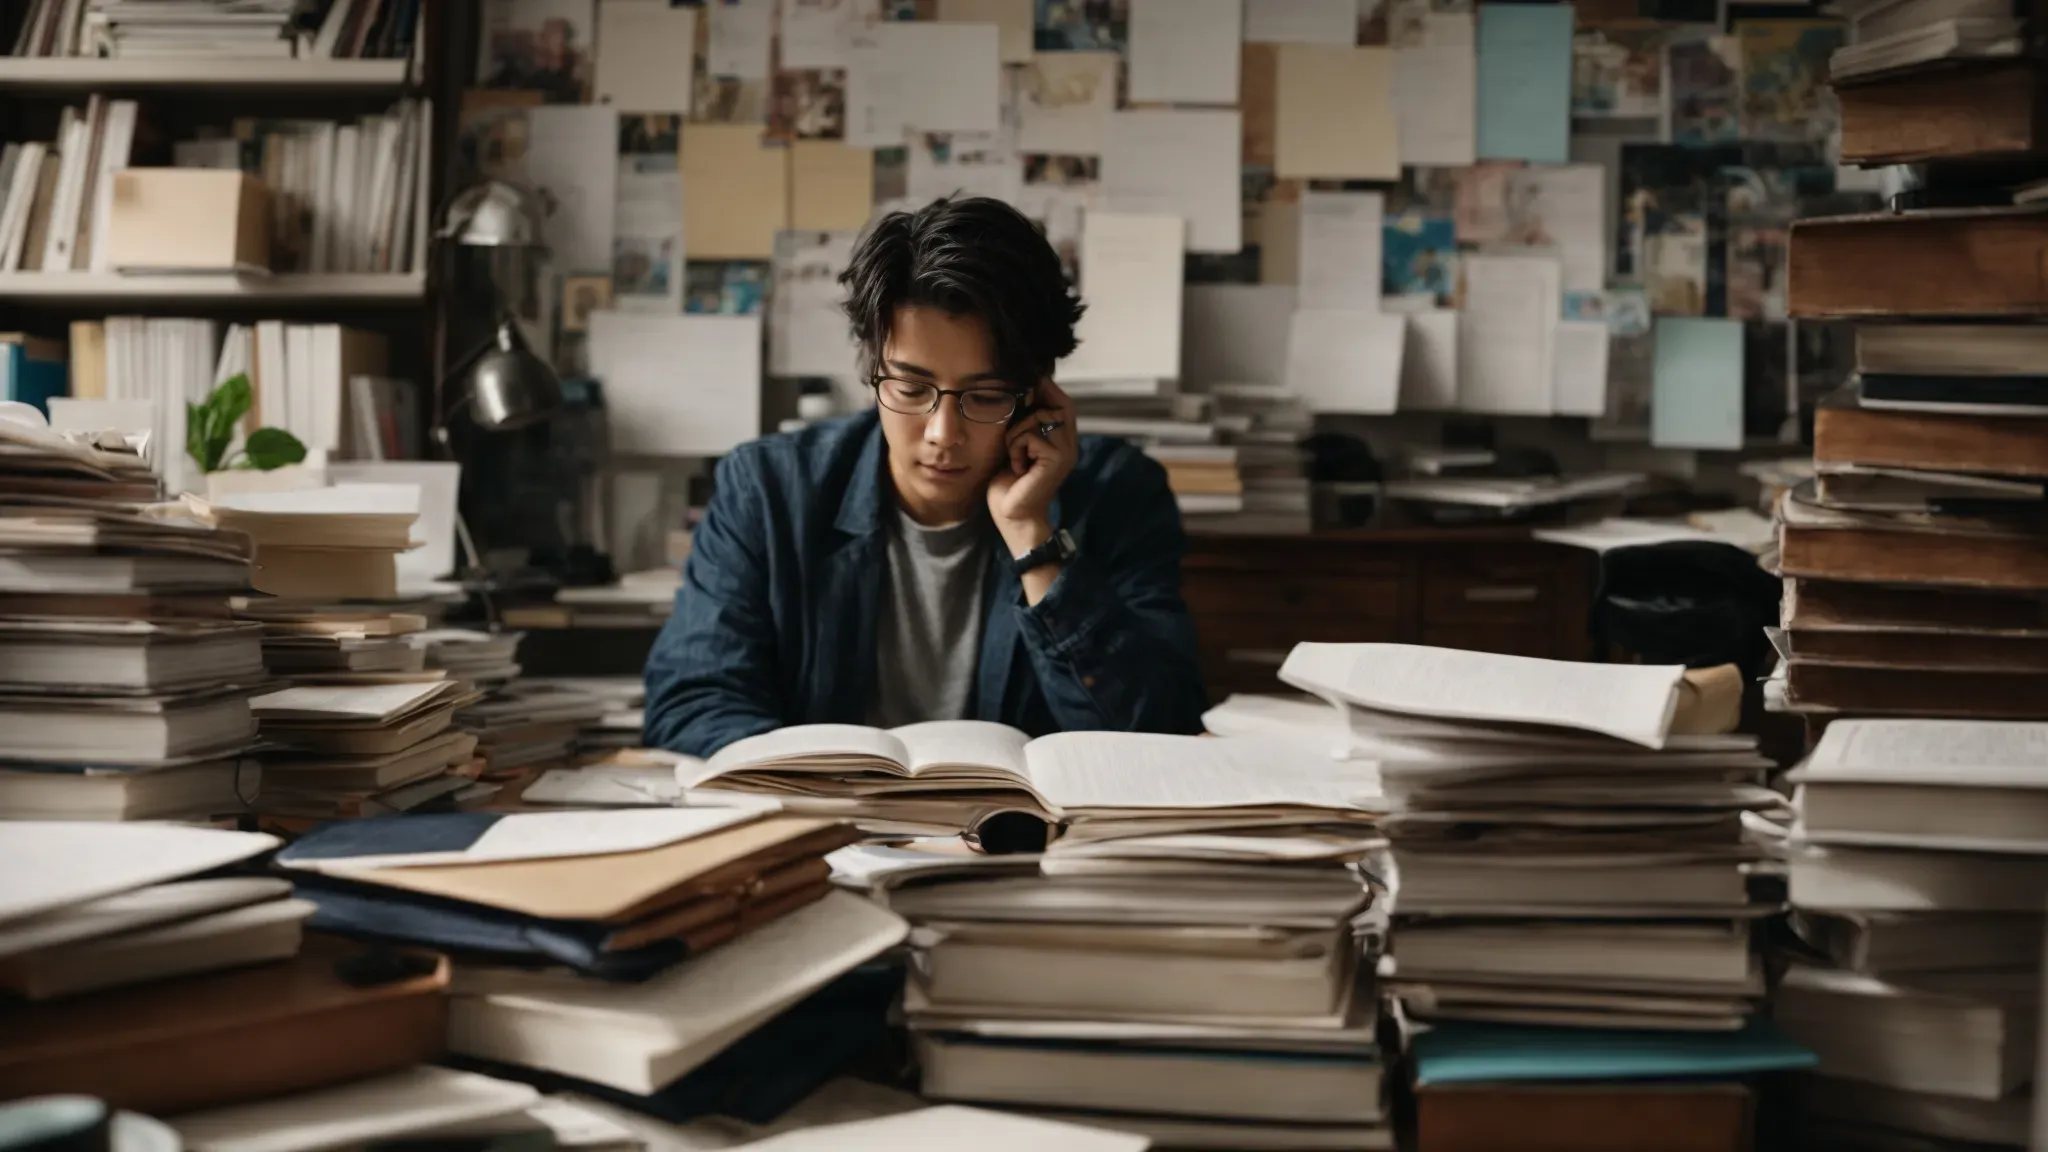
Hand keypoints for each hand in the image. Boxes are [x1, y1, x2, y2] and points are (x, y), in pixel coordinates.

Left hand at [987, 377, 1077, 552]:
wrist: (1013, 516)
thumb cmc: (1010, 483)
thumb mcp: (1017, 445)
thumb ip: (1026, 423)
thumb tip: (1022, 391)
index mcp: (1064, 440)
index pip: (1064, 403)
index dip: (1049, 389)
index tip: (1028, 385)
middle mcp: (1070, 444)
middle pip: (1058, 404)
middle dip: (1030, 410)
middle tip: (1015, 434)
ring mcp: (1066, 452)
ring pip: (1039, 417)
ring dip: (1016, 433)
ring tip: (1015, 455)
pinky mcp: (1056, 459)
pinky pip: (1030, 435)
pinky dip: (1016, 447)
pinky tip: (1018, 467)